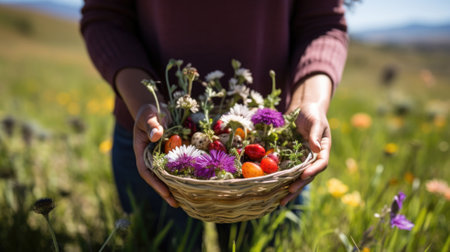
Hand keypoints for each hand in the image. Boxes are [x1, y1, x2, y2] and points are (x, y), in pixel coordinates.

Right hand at [133, 104, 177, 207]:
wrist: (155, 110)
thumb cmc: (149, 113)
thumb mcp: (148, 116)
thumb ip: (152, 124)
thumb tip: (156, 135)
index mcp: (142, 152)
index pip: (146, 171)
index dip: (155, 183)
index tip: (165, 192)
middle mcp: (151, 158)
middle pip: (158, 177)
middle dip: (166, 191)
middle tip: (176, 203)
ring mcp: (161, 157)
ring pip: (168, 174)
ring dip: (176, 185)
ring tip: (187, 198)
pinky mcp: (172, 153)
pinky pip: (178, 165)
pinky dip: (184, 173)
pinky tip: (194, 181)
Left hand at [280, 74, 331, 205]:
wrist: (303, 108)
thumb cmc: (312, 113)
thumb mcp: (315, 120)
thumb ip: (315, 134)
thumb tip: (316, 148)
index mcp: (323, 149)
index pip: (321, 163)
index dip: (313, 170)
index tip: (303, 175)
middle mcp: (313, 157)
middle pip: (308, 175)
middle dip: (299, 185)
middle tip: (288, 193)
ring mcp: (302, 158)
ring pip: (297, 177)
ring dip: (289, 189)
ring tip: (280, 201)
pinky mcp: (292, 157)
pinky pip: (287, 171)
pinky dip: (281, 180)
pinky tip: (273, 190)